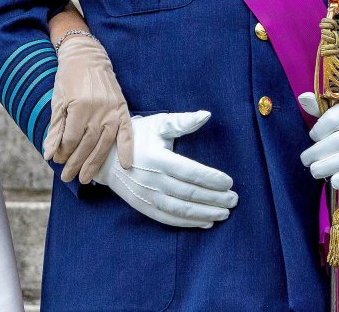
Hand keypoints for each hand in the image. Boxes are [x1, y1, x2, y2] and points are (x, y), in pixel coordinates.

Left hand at [44, 34, 133, 182]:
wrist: (87, 57)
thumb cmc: (68, 79)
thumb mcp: (57, 101)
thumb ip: (55, 129)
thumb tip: (49, 154)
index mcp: (80, 107)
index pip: (72, 139)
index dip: (63, 152)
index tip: (57, 160)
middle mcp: (98, 110)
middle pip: (87, 145)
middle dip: (76, 163)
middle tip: (67, 177)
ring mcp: (112, 110)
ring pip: (104, 143)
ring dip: (95, 163)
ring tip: (86, 178)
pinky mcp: (121, 108)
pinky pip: (126, 131)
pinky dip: (127, 148)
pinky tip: (126, 164)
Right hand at [93, 111, 237, 228]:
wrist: (104, 155)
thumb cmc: (136, 136)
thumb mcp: (158, 124)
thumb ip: (183, 122)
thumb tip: (207, 115)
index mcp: (157, 157)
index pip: (190, 172)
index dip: (211, 179)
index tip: (230, 182)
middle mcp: (152, 179)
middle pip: (188, 193)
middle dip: (214, 198)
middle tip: (234, 200)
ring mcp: (146, 196)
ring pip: (180, 210)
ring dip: (204, 213)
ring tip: (224, 213)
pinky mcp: (143, 207)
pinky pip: (168, 218)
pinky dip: (188, 223)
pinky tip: (205, 222)